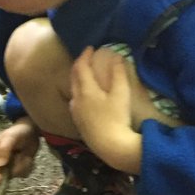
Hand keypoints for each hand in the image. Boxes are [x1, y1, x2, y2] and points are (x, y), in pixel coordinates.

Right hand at [0, 119, 39, 182]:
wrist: (32, 131)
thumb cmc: (19, 131)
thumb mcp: (11, 137)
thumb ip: (4, 148)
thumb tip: (0, 164)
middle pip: (3, 173)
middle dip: (15, 167)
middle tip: (23, 156)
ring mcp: (8, 165)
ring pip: (14, 174)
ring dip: (23, 166)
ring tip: (26, 155)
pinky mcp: (17, 168)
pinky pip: (22, 174)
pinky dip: (28, 167)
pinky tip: (29, 158)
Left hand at [69, 47, 134, 164]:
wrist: (110, 146)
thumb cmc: (117, 118)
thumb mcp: (121, 94)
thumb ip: (119, 74)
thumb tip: (116, 56)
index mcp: (86, 90)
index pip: (80, 67)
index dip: (84, 55)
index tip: (90, 48)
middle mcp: (76, 99)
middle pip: (73, 77)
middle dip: (79, 65)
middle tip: (86, 58)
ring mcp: (75, 111)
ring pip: (73, 89)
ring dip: (77, 78)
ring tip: (86, 74)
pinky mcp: (78, 121)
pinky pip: (74, 100)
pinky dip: (78, 91)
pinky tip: (85, 95)